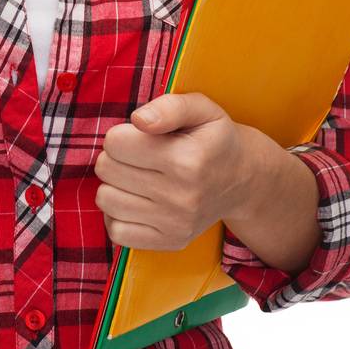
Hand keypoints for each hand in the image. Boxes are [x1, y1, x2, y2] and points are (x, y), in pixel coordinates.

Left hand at [93, 92, 256, 251]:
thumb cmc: (214, 139)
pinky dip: (117, 215)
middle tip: (139, 156)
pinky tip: (135, 201)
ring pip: (106, 200)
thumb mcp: (201, 109)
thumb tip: (138, 119)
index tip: (140, 137)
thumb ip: (169, 107)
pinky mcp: (171, 241)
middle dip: (116, 157)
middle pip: (106, 170)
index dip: (122, 134)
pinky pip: (117, 232)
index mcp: (186, 160)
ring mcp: (176, 223)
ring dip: (114, 185)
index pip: (114, 143)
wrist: (244, 180)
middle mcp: (181, 196)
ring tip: (136, 177)